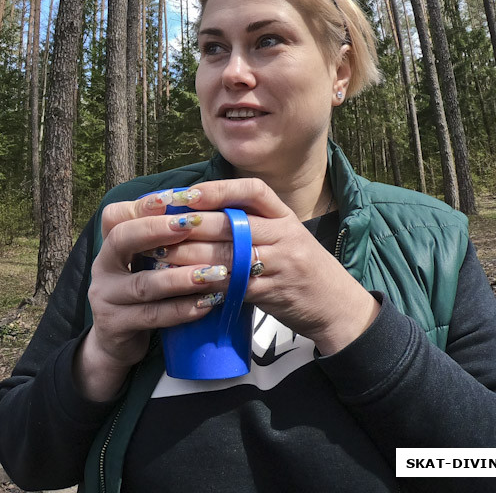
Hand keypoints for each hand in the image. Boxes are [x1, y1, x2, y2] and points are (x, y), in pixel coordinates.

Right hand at [75, 191, 229, 399]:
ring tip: (214, 273)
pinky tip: (207, 304)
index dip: (142, 206)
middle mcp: (102, 266)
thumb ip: (162, 241)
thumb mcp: (145, 263)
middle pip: (121, 239)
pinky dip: (182, 310)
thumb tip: (199, 211)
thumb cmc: (141, 292)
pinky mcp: (115, 326)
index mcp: (109, 245)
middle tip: (192, 225)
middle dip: (157, 230)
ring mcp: (105, 297)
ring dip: (181, 278)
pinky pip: (152, 316)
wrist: (117, 342)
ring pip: (143, 284)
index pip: (116, 216)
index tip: (172, 197)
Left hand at [152, 178, 380, 355]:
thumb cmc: (299, 267)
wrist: (337, 306)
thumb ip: (249, 223)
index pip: (252, 191)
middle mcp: (284, 233)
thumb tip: (196, 212)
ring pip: (229, 254)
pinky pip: (236, 285)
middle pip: (232, 222)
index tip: (186, 193)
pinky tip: (185, 283)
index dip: (218, 189)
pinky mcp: (274, 292)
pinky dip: (209, 284)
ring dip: (191, 255)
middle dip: (191, 223)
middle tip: (158, 225)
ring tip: (160, 254)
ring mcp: (281, 263)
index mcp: (284, 215)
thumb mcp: (282, 236)